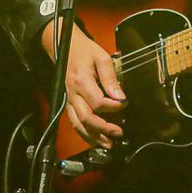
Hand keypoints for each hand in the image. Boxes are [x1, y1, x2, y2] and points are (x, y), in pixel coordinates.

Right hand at [44, 19, 125, 148]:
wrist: (67, 47)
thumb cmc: (86, 51)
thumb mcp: (102, 57)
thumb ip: (111, 78)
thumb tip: (120, 96)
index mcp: (82, 81)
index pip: (97, 101)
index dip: (113, 107)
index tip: (125, 105)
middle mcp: (73, 94)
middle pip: (86, 117)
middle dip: (103, 128)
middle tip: (119, 133)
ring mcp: (70, 100)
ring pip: (78, 124)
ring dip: (93, 137)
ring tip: (108, 144)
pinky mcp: (69, 103)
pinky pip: (74, 122)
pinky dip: (84, 134)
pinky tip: (96, 140)